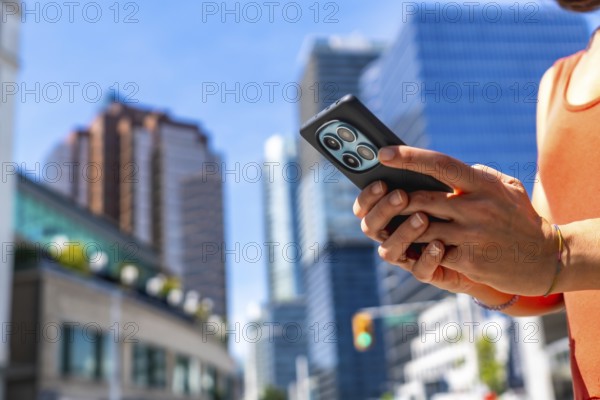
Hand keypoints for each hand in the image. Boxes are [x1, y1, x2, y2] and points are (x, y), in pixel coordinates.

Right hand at [353, 180, 477, 293]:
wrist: (487, 240)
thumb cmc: (463, 205)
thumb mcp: (448, 184)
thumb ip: (431, 173)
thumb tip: (418, 158)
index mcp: (390, 211)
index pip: (365, 206)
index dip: (367, 196)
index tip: (381, 182)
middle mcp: (392, 234)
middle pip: (370, 226)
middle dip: (383, 210)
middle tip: (402, 196)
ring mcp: (407, 254)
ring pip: (388, 250)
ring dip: (403, 233)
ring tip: (423, 218)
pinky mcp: (427, 271)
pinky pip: (419, 270)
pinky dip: (427, 257)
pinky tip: (440, 244)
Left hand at [370, 146, 556, 295]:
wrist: (545, 259)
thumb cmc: (521, 218)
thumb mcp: (508, 188)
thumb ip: (479, 174)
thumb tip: (447, 168)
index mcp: (482, 184)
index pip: (439, 164)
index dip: (409, 157)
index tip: (384, 153)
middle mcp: (476, 206)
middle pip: (420, 199)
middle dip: (396, 201)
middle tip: (383, 199)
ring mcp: (472, 234)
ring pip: (421, 228)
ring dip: (403, 227)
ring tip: (392, 224)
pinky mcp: (469, 259)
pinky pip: (432, 252)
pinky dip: (420, 249)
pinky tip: (413, 247)